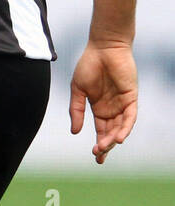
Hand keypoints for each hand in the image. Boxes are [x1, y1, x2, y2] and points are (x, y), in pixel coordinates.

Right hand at [69, 40, 137, 164]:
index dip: (100, 145)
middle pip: (111, 132)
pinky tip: (118, 138)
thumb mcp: (77, 90)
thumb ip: (75, 110)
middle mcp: (112, 108)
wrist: (103, 47)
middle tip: (98, 156)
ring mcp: (122, 103)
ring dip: (113, 139)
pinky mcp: (131, 97)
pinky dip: (125, 128)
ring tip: (104, 148)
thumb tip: (74, 132)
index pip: (102, 131)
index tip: (96, 159)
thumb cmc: (88, 65)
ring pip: (120, 127)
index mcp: (99, 108)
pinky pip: (130, 117)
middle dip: (105, 145)